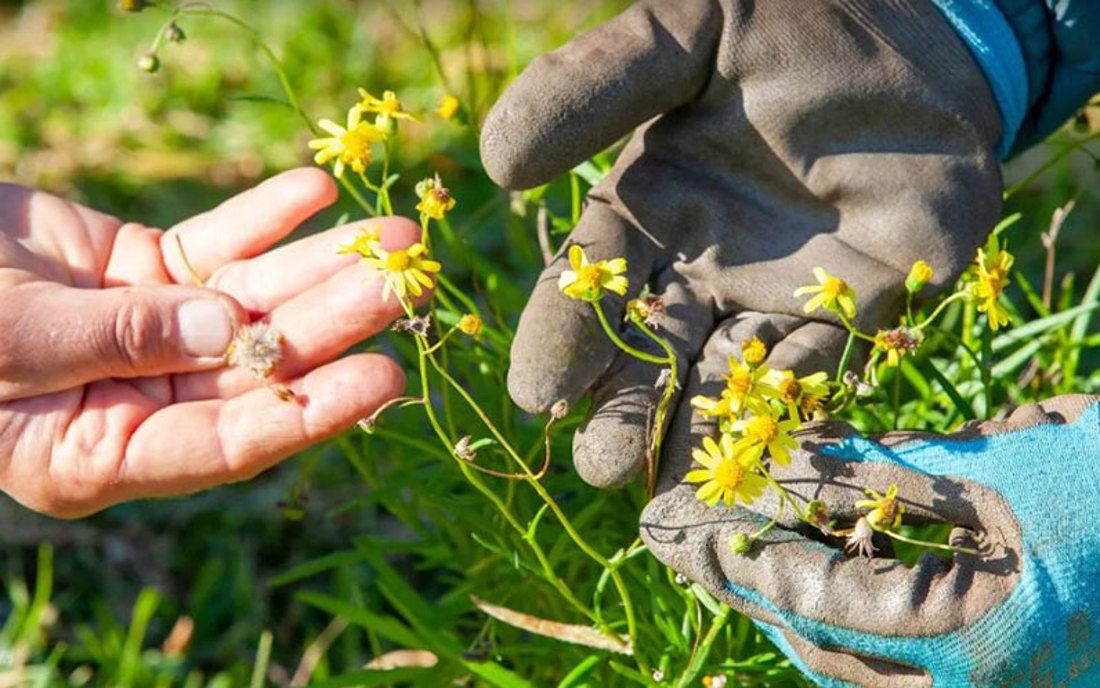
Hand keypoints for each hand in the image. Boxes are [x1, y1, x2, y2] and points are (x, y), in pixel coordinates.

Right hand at [0, 169, 415, 516]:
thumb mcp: (7, 339)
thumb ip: (119, 340)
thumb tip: (232, 331)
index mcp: (100, 454)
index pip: (227, 445)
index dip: (311, 413)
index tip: (387, 380)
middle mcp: (141, 399)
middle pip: (259, 363)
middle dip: (335, 320)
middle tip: (409, 281)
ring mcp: (152, 333)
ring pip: (253, 300)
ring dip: (321, 264)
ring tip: (393, 230)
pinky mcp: (146, 272)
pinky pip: (216, 244)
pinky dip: (262, 216)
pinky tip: (313, 192)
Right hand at [480, 0, 1003, 487]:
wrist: (920, 34)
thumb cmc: (787, 24)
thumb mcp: (680, 36)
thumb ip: (591, 87)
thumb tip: (495, 165)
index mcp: (646, 210)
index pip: (591, 284)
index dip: (563, 336)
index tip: (538, 392)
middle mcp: (702, 264)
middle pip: (651, 349)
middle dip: (624, 406)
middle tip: (599, 463)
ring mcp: (776, 292)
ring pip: (726, 378)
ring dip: (697, 435)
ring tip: (664, 492)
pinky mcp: (857, 308)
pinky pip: (817, 371)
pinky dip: (789, 413)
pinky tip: (761, 457)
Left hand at [640, 394, 1099, 686]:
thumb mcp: (1012, 468)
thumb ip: (895, 472)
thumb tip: (797, 460)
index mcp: (979, 642)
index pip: (817, 607)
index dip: (744, 562)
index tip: (684, 528)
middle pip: (827, 650)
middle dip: (758, 593)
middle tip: (701, 543)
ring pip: (861, 668)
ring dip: (796, 610)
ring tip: (746, 555)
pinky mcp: (1010, 677)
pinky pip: (904, 668)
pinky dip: (853, 623)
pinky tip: (827, 576)